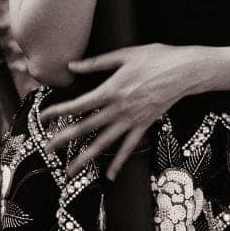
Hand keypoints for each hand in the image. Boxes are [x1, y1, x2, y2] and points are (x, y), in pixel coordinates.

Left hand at [36, 43, 194, 181]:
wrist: (185, 71)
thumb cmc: (156, 58)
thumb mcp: (125, 55)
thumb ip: (97, 63)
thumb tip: (73, 66)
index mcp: (111, 90)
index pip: (78, 105)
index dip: (58, 112)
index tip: (44, 117)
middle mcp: (118, 109)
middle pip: (86, 127)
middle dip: (64, 139)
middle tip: (47, 148)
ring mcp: (132, 120)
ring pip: (104, 143)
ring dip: (85, 157)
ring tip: (70, 171)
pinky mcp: (144, 125)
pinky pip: (129, 147)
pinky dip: (118, 163)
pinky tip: (109, 175)